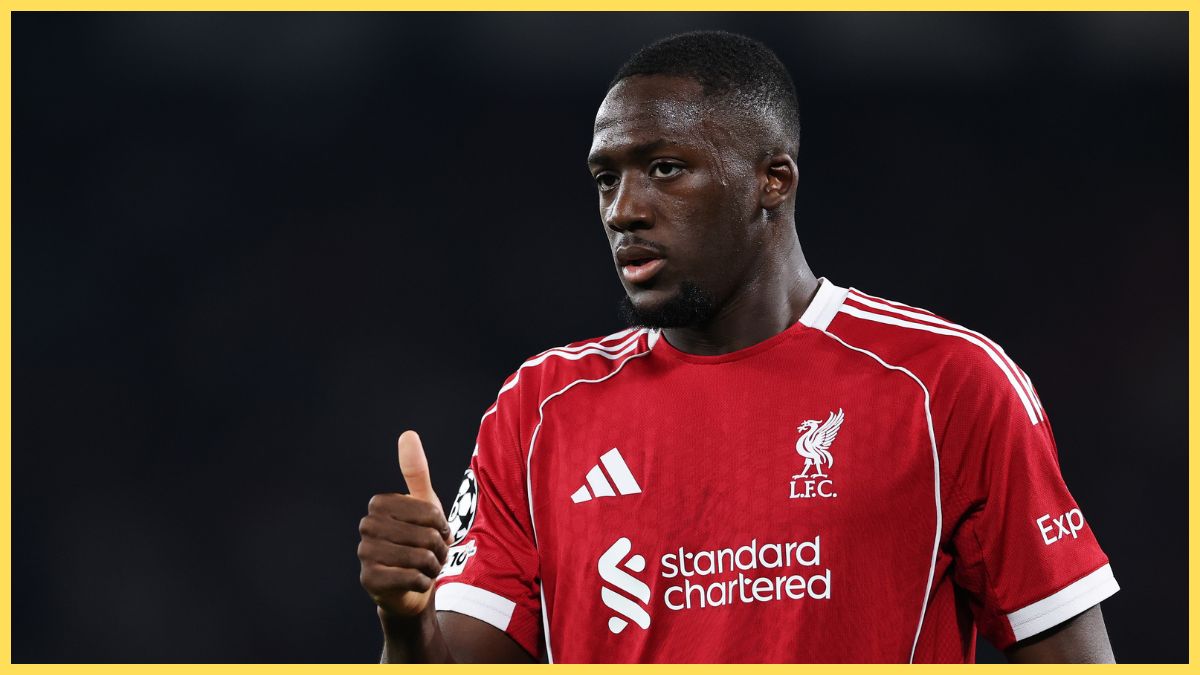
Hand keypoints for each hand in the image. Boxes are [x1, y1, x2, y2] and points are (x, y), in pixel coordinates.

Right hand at [359, 430, 451, 618]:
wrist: (411, 586)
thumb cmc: (420, 539)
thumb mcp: (425, 504)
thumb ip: (416, 471)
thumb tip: (407, 434)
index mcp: (379, 503)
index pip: (429, 511)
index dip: (441, 525)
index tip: (436, 531)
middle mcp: (367, 526)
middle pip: (425, 535)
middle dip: (439, 548)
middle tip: (433, 554)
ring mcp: (364, 553)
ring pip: (419, 557)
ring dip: (433, 566)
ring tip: (426, 567)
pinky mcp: (369, 579)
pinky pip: (411, 577)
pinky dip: (423, 582)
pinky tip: (416, 581)